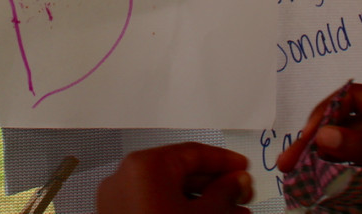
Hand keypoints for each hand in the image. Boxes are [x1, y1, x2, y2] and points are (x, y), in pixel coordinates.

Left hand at [96, 142, 252, 213]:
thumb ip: (226, 192)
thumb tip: (238, 180)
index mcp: (146, 165)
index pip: (193, 153)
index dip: (224, 161)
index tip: (244, 169)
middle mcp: (126, 177)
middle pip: (180, 173)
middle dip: (216, 186)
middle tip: (242, 196)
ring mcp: (117, 200)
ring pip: (168, 193)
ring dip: (201, 203)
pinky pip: (153, 207)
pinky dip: (178, 212)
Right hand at [277, 83, 361, 213]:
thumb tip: (322, 136)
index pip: (351, 98)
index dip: (323, 117)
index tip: (302, 143)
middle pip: (349, 124)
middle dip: (320, 143)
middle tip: (290, 168)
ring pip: (357, 149)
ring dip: (332, 163)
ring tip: (305, 183)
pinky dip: (352, 179)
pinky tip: (334, 192)